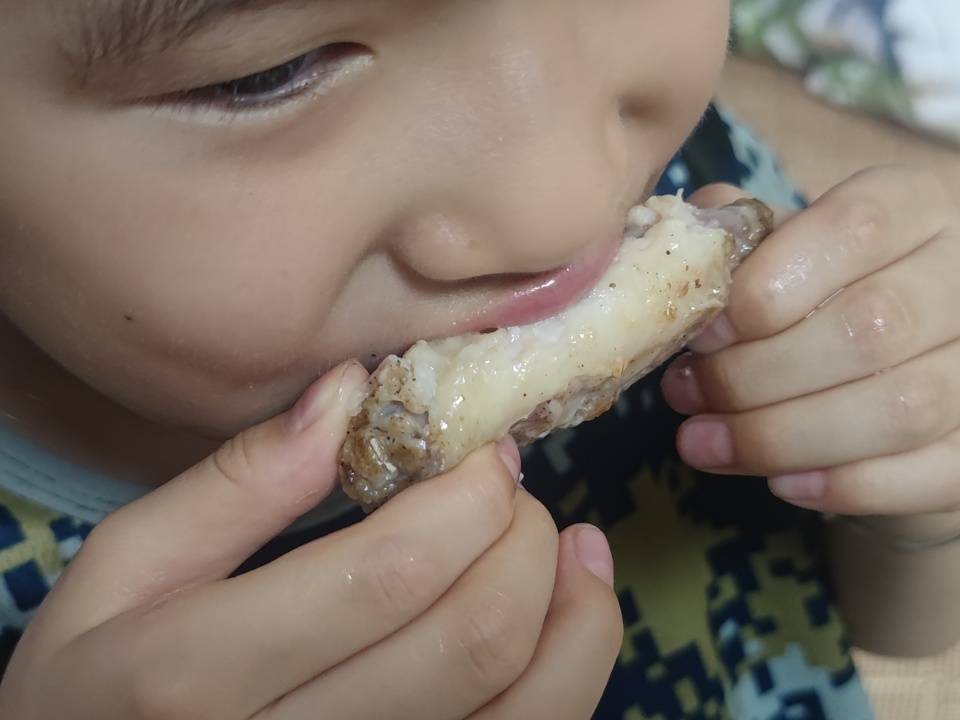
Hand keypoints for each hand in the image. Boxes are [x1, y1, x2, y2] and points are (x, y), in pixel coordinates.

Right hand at [0, 361, 621, 719]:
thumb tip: (350, 393)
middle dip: (518, 535)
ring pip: (522, 704)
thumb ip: (234, 484)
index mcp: (199, 677)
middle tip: (505, 484)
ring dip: (570, 602)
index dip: (462, 498)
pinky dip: (576, 664)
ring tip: (565, 535)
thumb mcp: (124, 571)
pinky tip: (575, 603)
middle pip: (470, 637)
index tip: (479, 449)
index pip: (385, 575)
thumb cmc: (102, 682)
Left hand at [662, 167, 959, 522]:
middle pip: (870, 327)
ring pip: (899, 408)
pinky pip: (929, 474)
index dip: (768, 284)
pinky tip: (781, 483)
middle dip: (755, 374)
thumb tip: (689, 239)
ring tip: (703, 442)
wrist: (900, 384)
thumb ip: (742, 241)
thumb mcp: (786, 253)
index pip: (856, 227)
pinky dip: (843, 485)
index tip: (703, 331)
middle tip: (686, 394)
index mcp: (916, 207)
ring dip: (781, 436)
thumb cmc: (825, 303)